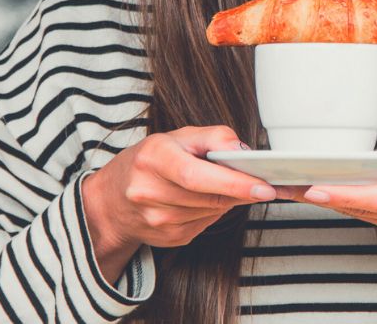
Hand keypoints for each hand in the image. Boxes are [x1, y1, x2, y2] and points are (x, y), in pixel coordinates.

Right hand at [82, 125, 276, 272]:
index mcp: (152, 158)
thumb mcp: (177, 137)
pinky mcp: (167, 239)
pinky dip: (213, 211)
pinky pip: (206, 224)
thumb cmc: (149, 161)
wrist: (112, 200)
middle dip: (241, 190)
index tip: (265, 186)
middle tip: (264, 184)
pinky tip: (203, 200)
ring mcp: (157, 220)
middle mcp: (149, 192)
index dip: (233, 182)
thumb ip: (213, 137)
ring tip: (221, 184)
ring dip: (226, 199)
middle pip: (210, 196)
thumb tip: (244, 152)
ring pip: (212, 211)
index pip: (197, 175)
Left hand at [276, 123, 376, 266]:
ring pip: (362, 215)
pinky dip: (346, 205)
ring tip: (293, 185)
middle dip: (322, 197)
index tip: (316, 186)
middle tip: (285, 183)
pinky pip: (370, 218)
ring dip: (329, 201)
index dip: (346, 194)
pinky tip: (325, 191)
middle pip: (362, 209)